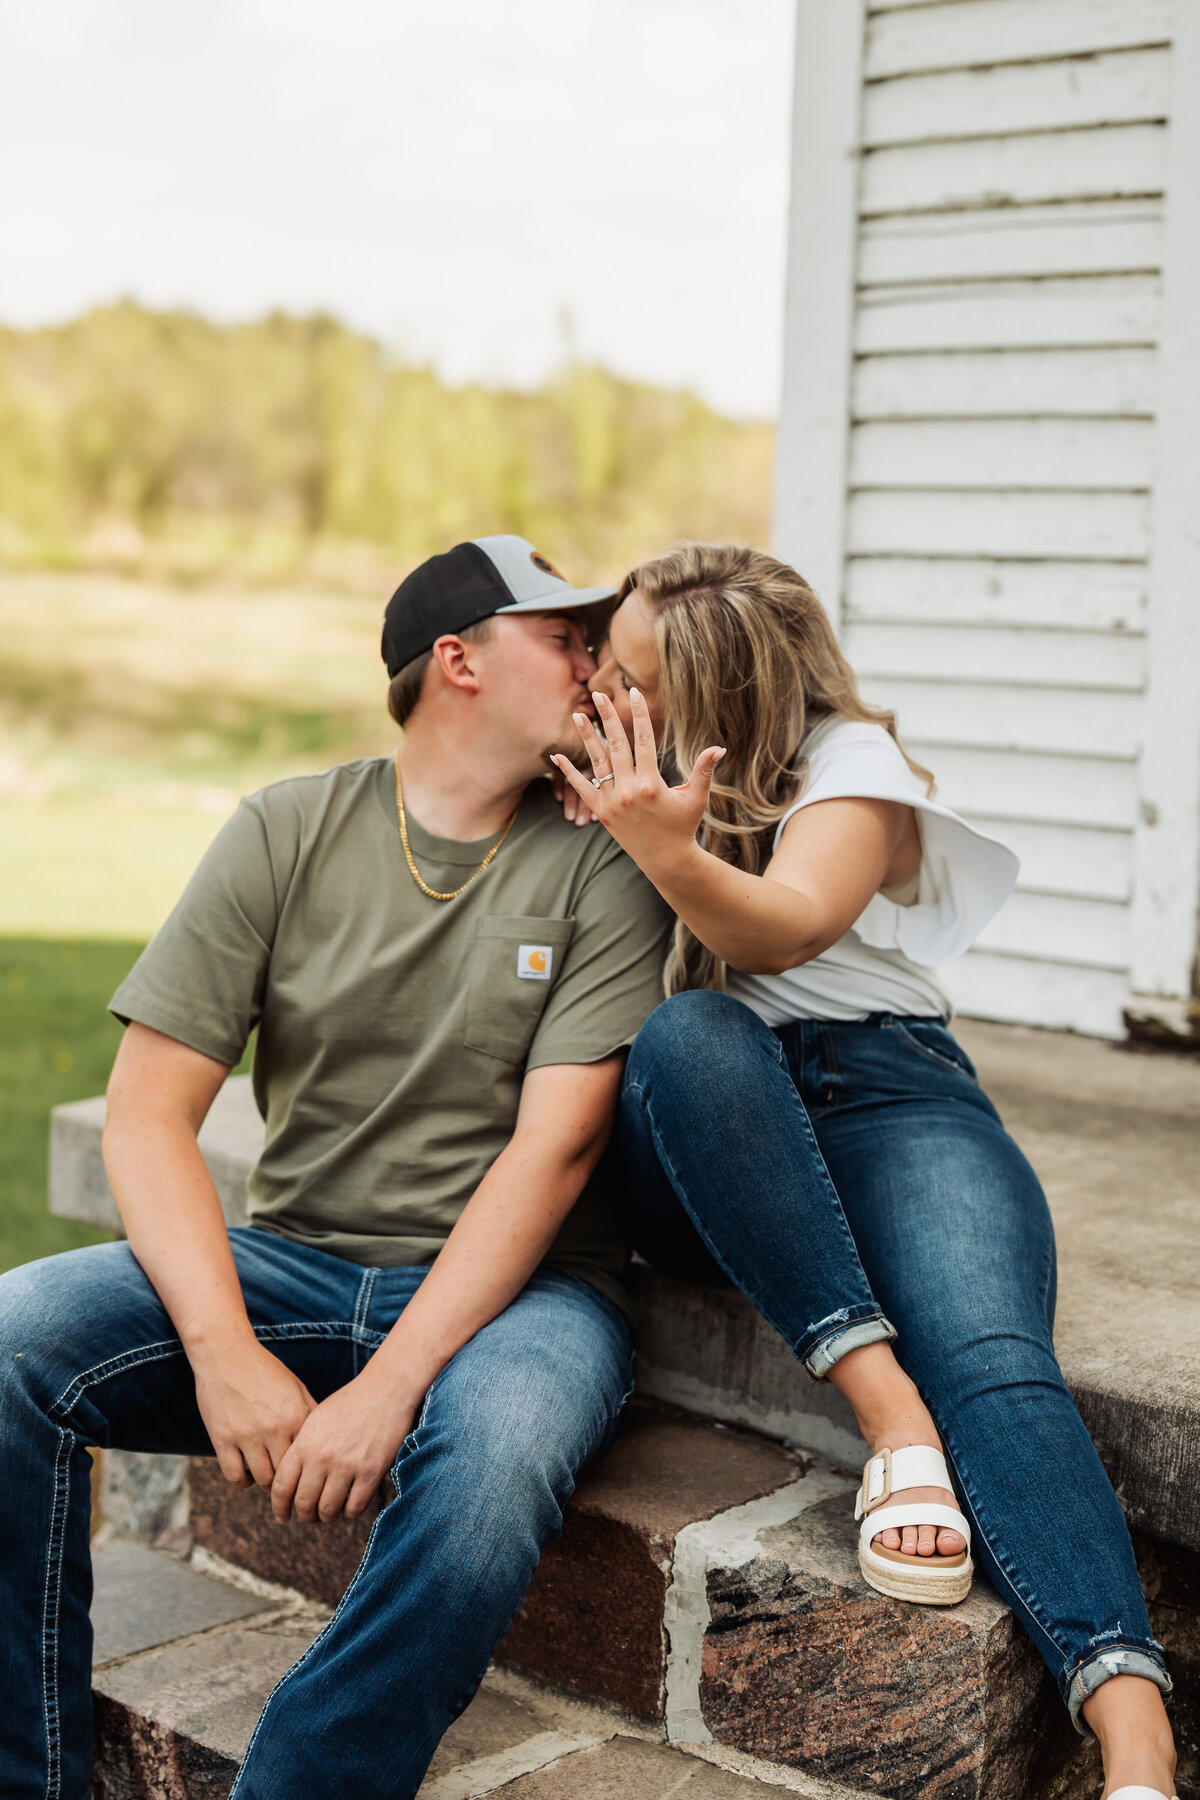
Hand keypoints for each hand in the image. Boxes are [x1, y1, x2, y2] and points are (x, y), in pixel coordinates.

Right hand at [191, 1337, 316, 1490]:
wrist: (227, 1354)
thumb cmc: (265, 1370)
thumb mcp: (296, 1388)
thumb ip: (311, 1415)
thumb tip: (326, 1442)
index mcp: (297, 1416)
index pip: (311, 1459)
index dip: (312, 1473)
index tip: (311, 1481)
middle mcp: (275, 1428)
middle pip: (289, 1475)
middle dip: (291, 1485)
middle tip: (291, 1490)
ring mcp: (247, 1435)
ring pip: (263, 1480)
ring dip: (267, 1484)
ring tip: (270, 1480)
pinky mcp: (223, 1439)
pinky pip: (236, 1476)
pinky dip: (244, 1481)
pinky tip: (248, 1475)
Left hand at [270, 1361, 419, 1523]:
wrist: (385, 1389)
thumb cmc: (350, 1403)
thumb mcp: (316, 1420)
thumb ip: (301, 1449)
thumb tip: (291, 1481)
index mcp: (304, 1443)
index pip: (281, 1487)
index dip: (279, 1508)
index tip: (283, 1516)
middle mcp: (322, 1456)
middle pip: (303, 1503)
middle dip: (305, 1516)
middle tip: (310, 1516)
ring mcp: (347, 1464)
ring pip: (328, 1511)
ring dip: (327, 1517)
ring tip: (331, 1512)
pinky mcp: (371, 1471)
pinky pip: (354, 1507)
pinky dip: (350, 1511)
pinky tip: (351, 1503)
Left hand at [552, 687, 724, 879]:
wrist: (666, 861)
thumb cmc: (684, 827)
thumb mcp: (697, 798)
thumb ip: (704, 770)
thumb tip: (719, 748)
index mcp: (651, 784)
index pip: (644, 740)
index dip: (639, 715)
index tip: (634, 693)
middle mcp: (628, 791)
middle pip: (616, 745)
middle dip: (607, 717)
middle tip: (598, 693)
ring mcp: (612, 802)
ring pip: (597, 763)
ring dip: (586, 738)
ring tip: (579, 715)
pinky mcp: (601, 813)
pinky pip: (582, 789)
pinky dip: (568, 773)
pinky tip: (556, 756)